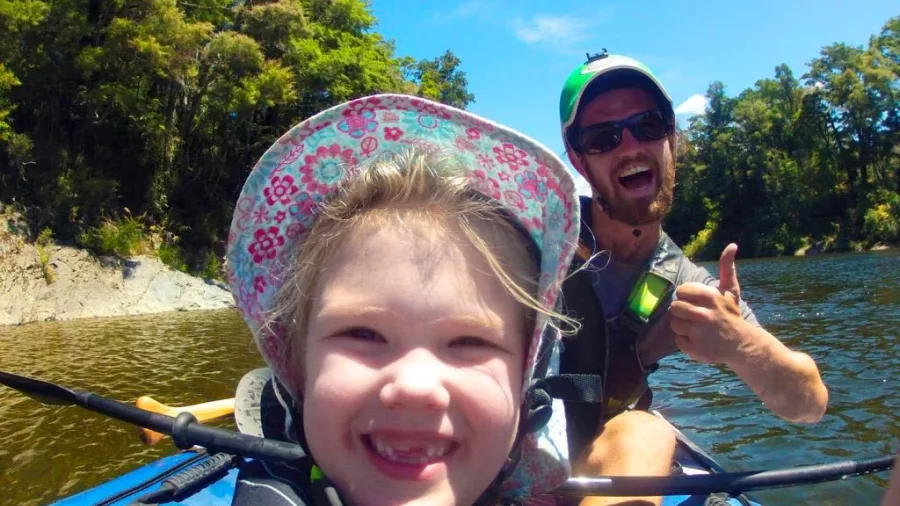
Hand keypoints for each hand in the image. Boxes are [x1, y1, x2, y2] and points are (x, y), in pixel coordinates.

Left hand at [670, 243, 748, 363]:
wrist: (742, 344)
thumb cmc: (731, 314)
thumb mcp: (730, 290)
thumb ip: (727, 267)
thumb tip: (732, 244)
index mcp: (710, 297)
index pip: (680, 291)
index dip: (687, 296)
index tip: (698, 302)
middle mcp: (704, 315)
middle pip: (674, 307)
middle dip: (684, 311)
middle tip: (697, 316)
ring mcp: (699, 333)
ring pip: (674, 323)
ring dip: (683, 326)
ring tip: (698, 328)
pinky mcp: (694, 349)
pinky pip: (677, 340)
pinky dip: (685, 341)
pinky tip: (698, 339)